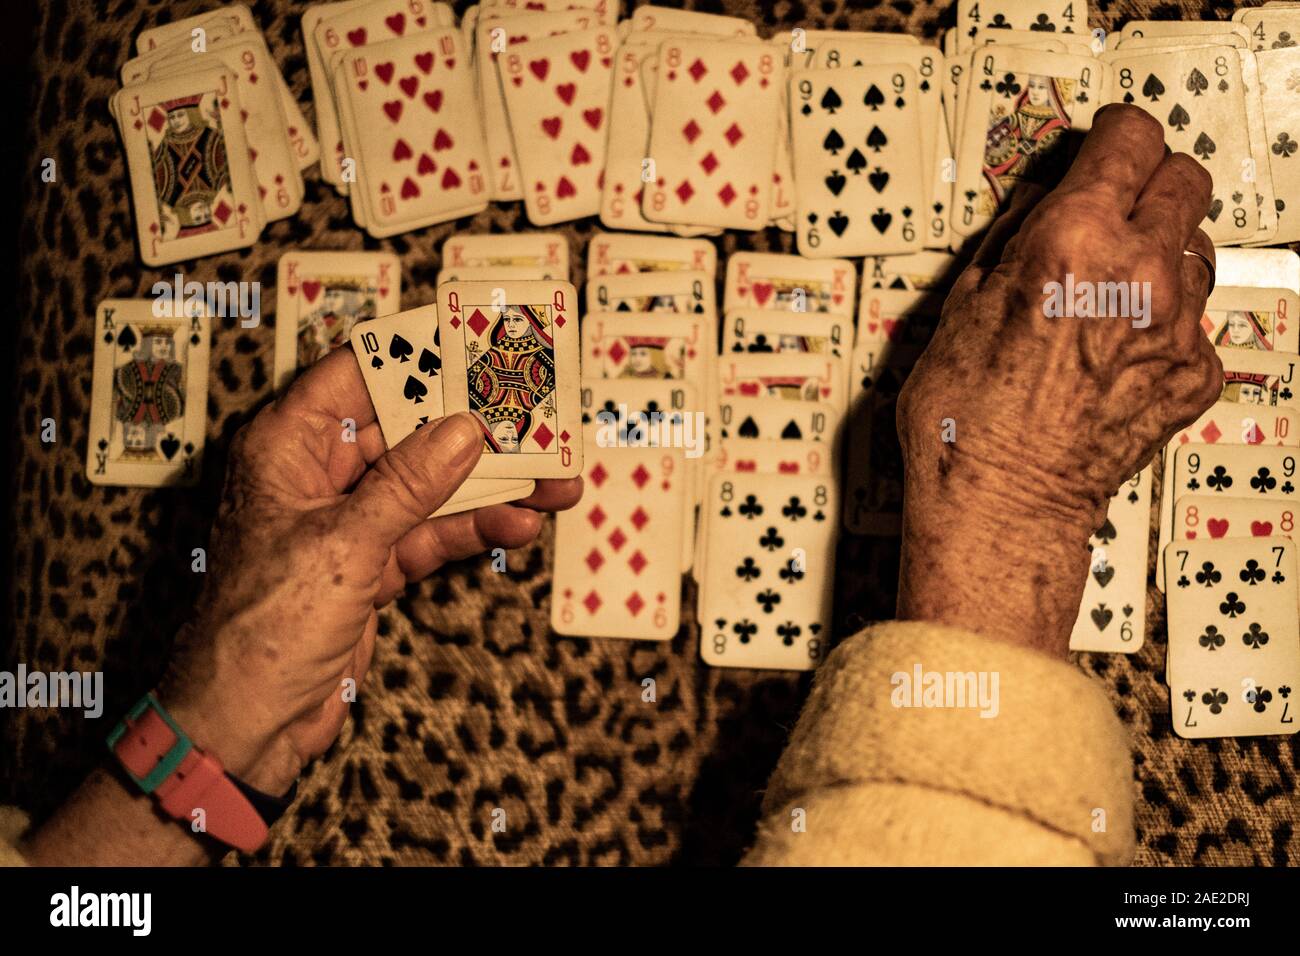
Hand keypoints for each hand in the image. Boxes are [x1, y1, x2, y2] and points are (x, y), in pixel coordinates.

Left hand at [156, 347, 580, 793]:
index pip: (358, 374)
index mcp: (285, 448)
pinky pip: (432, 532)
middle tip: (535, 415)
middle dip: (474, 426)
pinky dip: (474, 528)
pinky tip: (519, 522)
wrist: (246, 724)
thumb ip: (408, 485)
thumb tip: (463, 430)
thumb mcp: (342, 545)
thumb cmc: (260, 632)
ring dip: (491, 483)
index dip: (420, 354)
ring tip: (553, 476)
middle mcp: (317, 476)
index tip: (480, 342)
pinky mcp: (371, 565)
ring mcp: (348, 521)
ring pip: (430, 484)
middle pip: (406, 429)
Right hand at [895, 104, 1220, 653]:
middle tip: (1116, 203)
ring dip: (1163, 249)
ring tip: (1114, 283)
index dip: (1113, 136)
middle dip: (1149, 181)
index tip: (1105, 144)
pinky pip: (1198, 316)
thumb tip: (1038, 202)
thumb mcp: (958, 307)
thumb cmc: (965, 424)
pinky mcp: (1193, 374)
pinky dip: (1165, 317)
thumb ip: (1011, 237)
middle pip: (1186, 178)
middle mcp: (1139, 274)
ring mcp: (1176, 326)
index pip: (1130, 137)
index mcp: (1073, 242)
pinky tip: (1118, 344)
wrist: (1002, 506)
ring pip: (1200, 245)